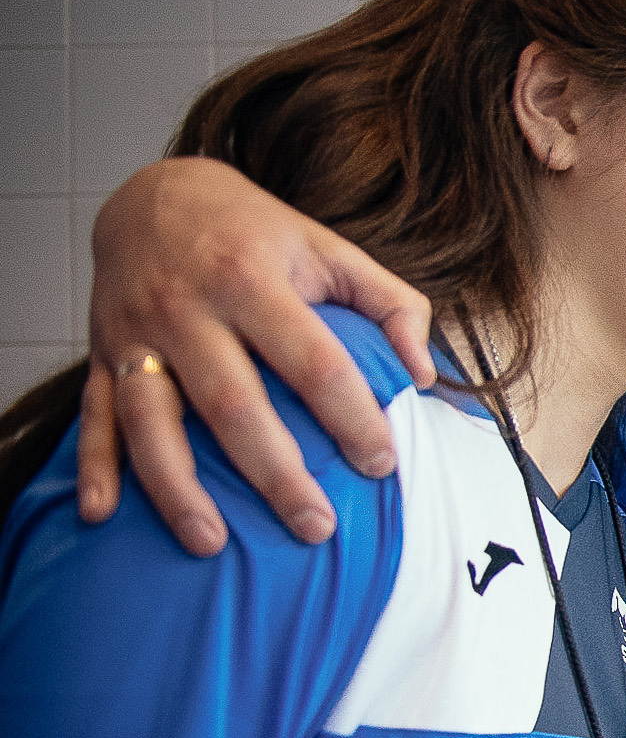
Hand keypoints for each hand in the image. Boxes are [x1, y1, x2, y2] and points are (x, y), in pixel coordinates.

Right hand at [81, 158, 433, 555]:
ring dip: (177, 488)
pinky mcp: (102, 353)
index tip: (381, 465)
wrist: (155, 194)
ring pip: (151, 421)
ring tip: (212, 543)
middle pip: (232, 404)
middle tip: (315, 528)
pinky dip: (92, 466)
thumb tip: (421, 375)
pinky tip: (99, 513)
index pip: (311, 361)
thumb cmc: (257, 235)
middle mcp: (187, 309)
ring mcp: (136, 334)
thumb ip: (393, 305)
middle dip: (274, 474)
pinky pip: (92, 415)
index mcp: (251, 280)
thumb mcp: (331, 250)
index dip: (350, 416)